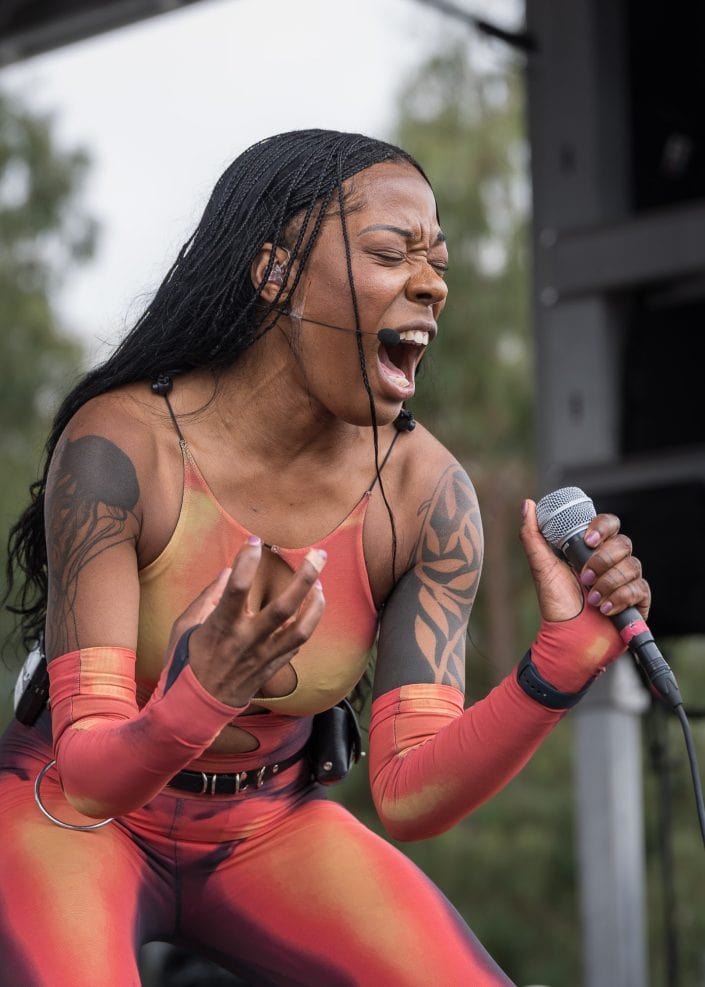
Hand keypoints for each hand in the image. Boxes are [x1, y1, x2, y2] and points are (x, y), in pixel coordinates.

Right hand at [177, 537, 325, 707]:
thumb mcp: (185, 626)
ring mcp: (263, 656)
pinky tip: (311, 608)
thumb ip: (208, 597)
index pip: (238, 588)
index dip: (248, 560)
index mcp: (220, 627)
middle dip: (304, 577)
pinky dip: (308, 624)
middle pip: (283, 607)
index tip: (255, 540)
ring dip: (316, 604)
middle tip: (318, 554)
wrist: (194, 709)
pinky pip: (297, 644)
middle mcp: (246, 641)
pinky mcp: (272, 668)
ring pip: (300, 629)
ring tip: (320, 583)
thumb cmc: (186, 662)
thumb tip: (230, 571)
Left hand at [519, 500, 651, 687]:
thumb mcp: (541, 566)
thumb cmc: (555, 603)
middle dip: (601, 560)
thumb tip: (528, 504)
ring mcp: (627, 580)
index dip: (602, 527)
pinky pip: (639, 589)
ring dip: (608, 582)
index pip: (609, 524)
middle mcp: (613, 561)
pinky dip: (619, 598)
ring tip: (591, 598)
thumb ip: (532, 535)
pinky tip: (604, 608)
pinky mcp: (638, 601)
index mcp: (593, 549)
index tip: (587, 540)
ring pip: (632, 565)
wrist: (567, 638)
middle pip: (623, 543)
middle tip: (583, 577)